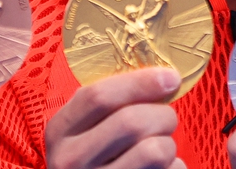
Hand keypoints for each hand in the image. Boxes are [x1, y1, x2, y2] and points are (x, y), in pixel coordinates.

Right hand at [46, 67, 183, 168]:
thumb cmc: (93, 155)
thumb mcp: (83, 127)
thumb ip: (109, 101)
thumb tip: (162, 77)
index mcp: (60, 131)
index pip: (99, 97)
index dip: (141, 83)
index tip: (170, 78)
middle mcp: (71, 160)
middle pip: (131, 122)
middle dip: (163, 114)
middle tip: (167, 118)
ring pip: (154, 151)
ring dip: (169, 144)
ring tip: (160, 147)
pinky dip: (174, 167)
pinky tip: (160, 168)